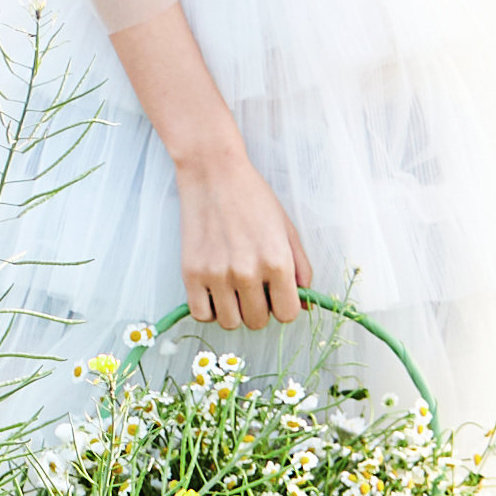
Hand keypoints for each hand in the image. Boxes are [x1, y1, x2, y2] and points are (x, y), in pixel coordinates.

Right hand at [174, 139, 309, 333]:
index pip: (288, 314)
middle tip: (252, 287)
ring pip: (230, 322)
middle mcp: (247, 272)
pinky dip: (209, 309)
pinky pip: (201, 314)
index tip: (275, 294)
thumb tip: (304, 306)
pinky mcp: (191, 273)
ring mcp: (216, 274)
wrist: (213, 172)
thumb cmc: (253, 197)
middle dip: (259, 308)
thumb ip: (301, 269)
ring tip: (232, 288)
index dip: (283, 306)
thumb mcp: (287, 229)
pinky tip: (214, 291)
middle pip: (258, 321)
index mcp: (277, 261)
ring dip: (234, 310)